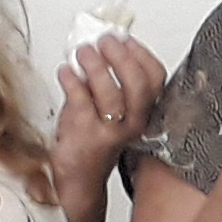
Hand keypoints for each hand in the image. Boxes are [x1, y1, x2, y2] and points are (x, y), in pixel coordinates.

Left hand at [50, 32, 170, 221]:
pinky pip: (81, 102)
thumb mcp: (108, 109)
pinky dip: (72, 81)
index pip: (155, 79)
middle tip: (104, 41)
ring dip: (96, 65)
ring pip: (111, 92)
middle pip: (138, 84)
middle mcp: (131, 124)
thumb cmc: (91, 144)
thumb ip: (105, 82)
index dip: (141, 55)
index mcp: (142, 114)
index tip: (125, 40)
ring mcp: (110, 132)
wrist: (79, 181)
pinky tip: (66, 72)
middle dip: (121, 56)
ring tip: (83, 52)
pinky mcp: (86, 136)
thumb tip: (97, 49)